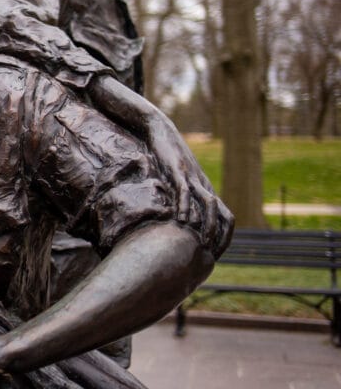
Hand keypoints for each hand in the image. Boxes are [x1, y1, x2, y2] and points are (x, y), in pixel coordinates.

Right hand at [145, 116, 231, 253]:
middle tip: (212, 255)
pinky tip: (180, 220)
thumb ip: (181, 198)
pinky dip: (185, 207)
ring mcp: (193, 178)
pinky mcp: (179, 171)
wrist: (161, 132)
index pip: (227, 217)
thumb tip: (177, 221)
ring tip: (200, 242)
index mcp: (207, 189)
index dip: (226, 237)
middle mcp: (205, 185)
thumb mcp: (178, 180)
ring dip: (207, 224)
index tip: (217, 256)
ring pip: (209, 204)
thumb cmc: (167, 158)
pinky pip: (186, 191)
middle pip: (224, 213)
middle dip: (221, 236)